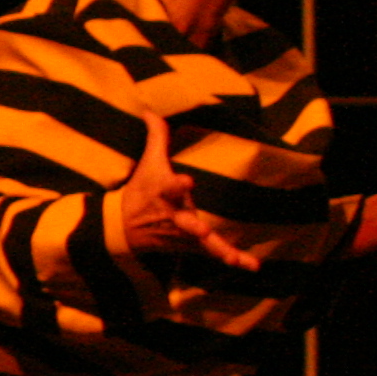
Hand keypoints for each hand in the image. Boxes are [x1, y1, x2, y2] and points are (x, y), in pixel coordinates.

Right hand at [120, 119, 267, 272]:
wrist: (124, 228)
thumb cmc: (141, 189)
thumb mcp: (147, 162)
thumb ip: (156, 136)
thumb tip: (150, 109)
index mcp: (162, 192)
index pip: (168, 187)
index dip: (177, 185)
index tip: (188, 181)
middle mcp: (173, 215)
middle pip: (183, 221)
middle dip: (192, 226)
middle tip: (201, 229)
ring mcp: (183, 233)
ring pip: (202, 244)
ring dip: (219, 251)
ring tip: (234, 259)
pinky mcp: (191, 245)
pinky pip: (213, 254)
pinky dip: (233, 259)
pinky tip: (252, 266)